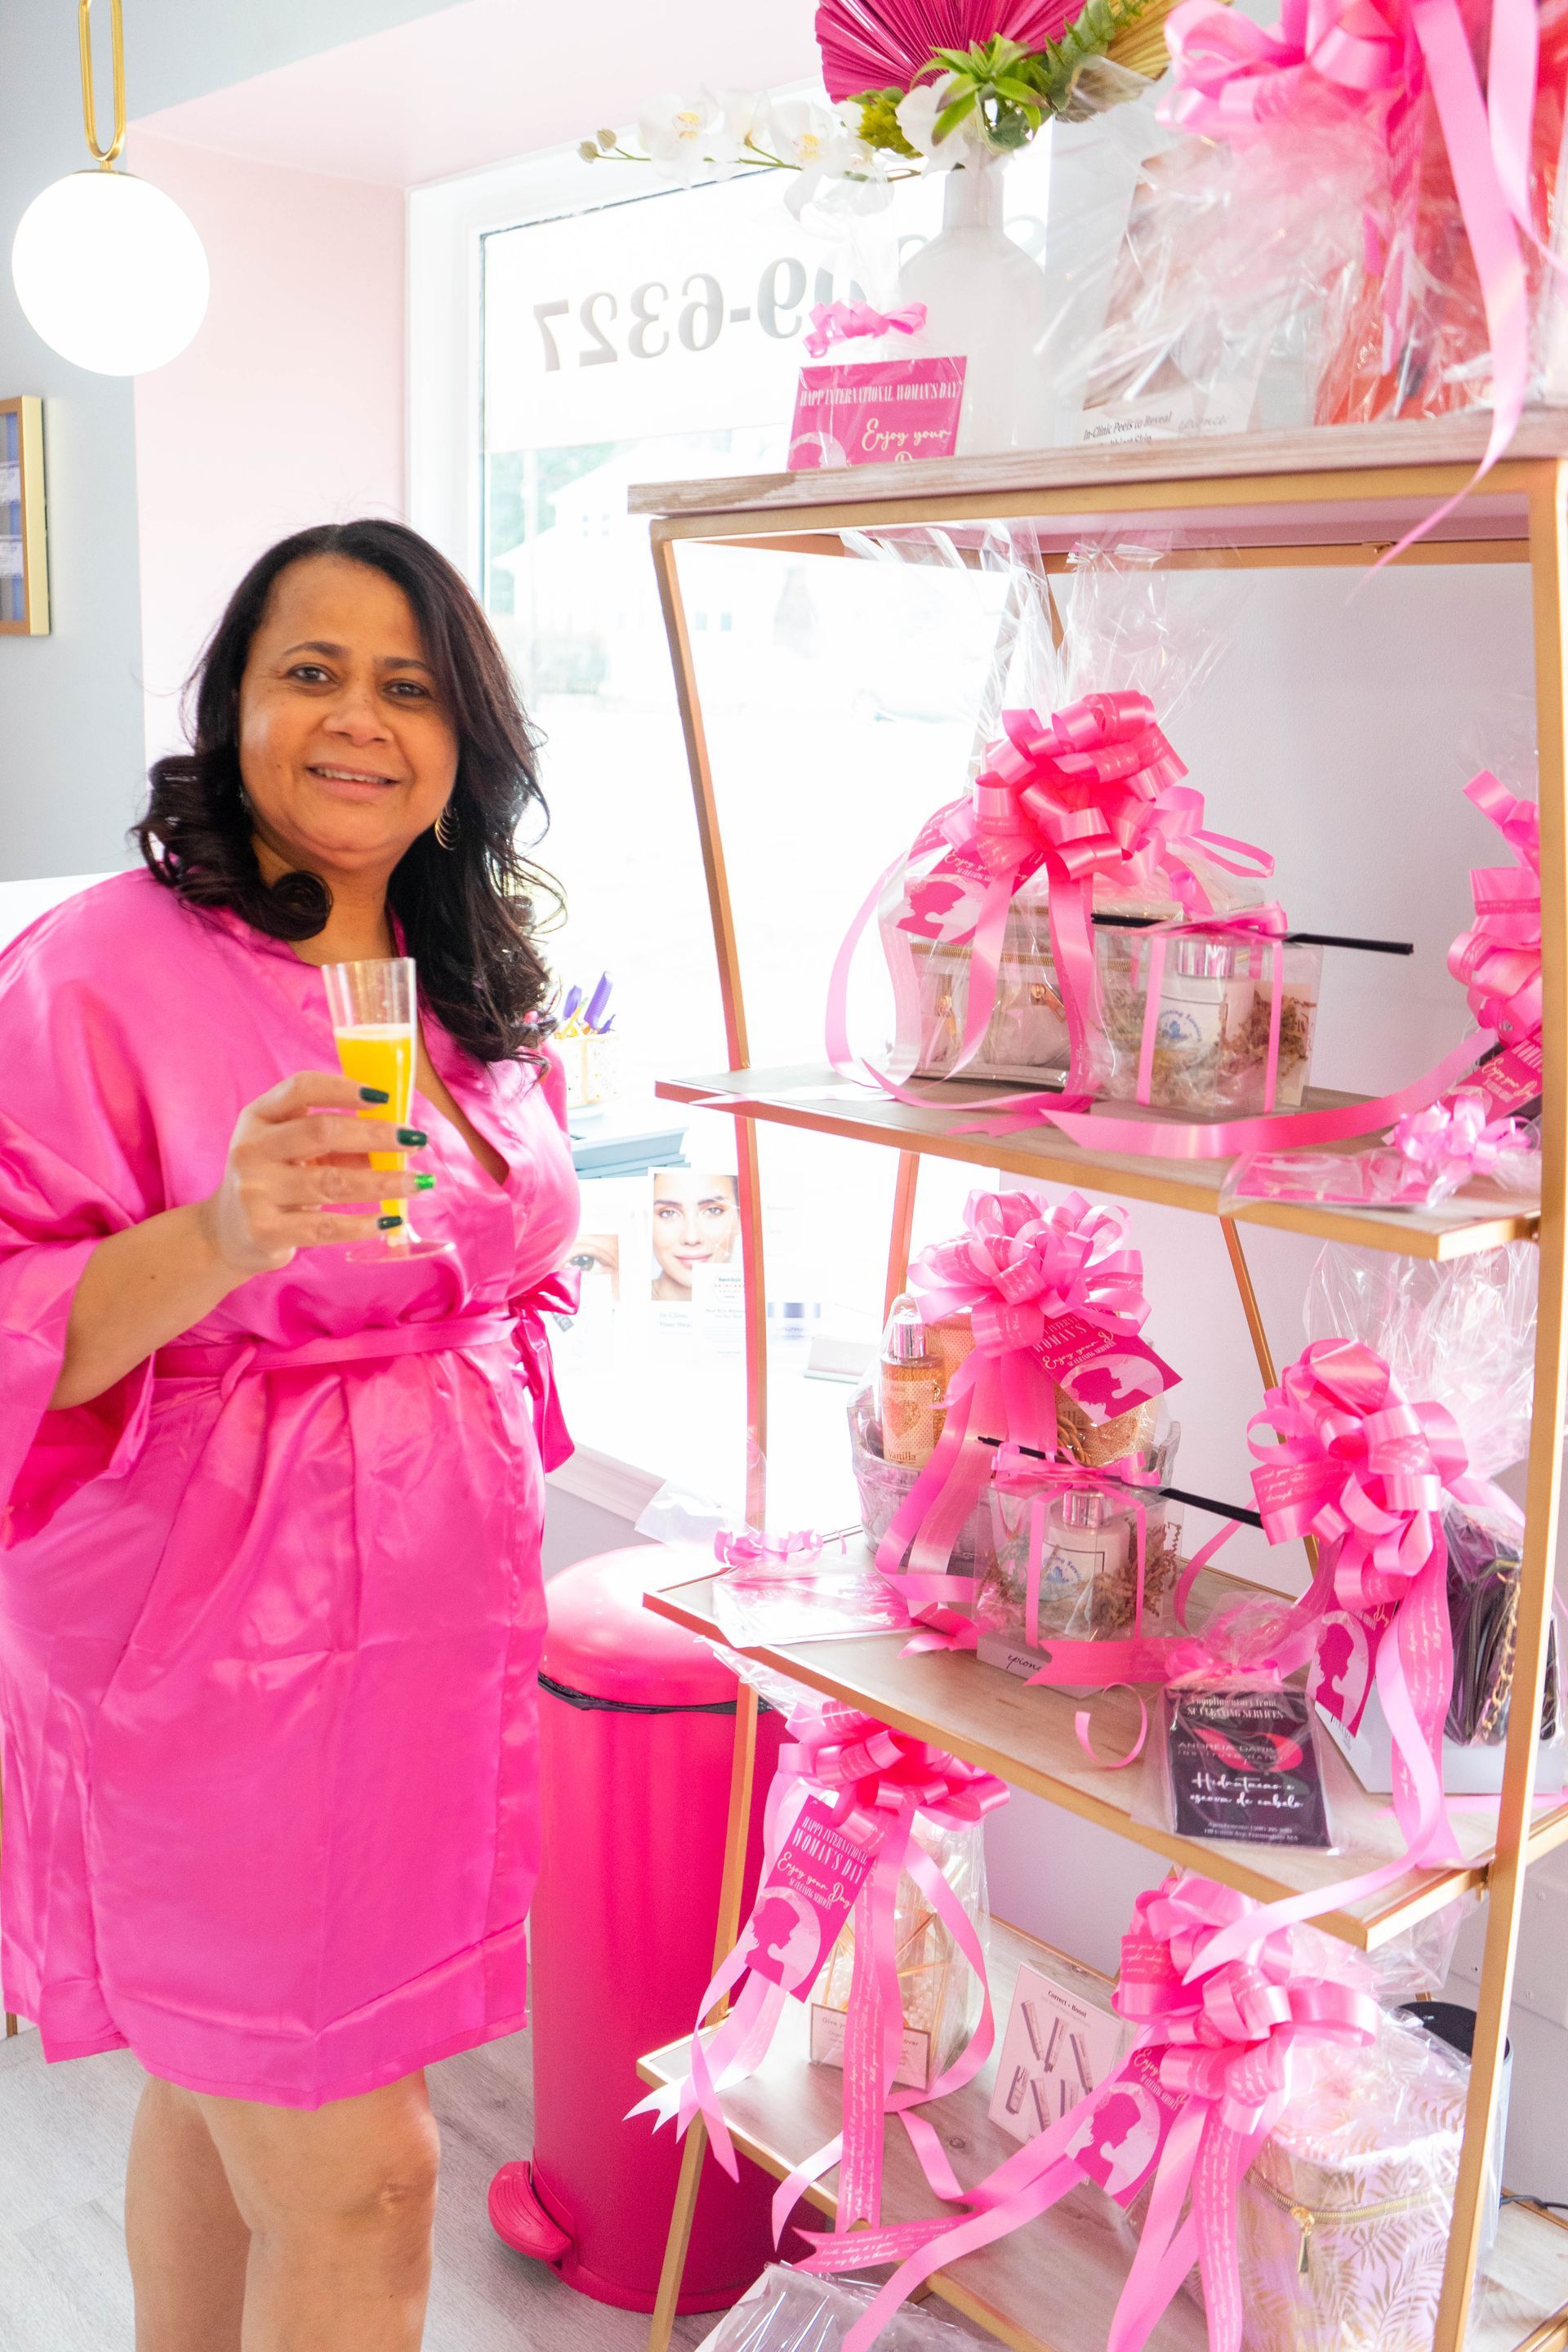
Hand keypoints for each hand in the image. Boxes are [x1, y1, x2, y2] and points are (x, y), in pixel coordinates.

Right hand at [198, 1070, 430, 1276]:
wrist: (228, 1232)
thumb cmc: (275, 1179)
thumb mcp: (295, 1151)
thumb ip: (336, 1141)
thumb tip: (402, 1140)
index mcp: (259, 1116)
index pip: (301, 1088)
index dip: (343, 1088)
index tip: (383, 1097)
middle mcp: (251, 1149)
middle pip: (322, 1132)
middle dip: (376, 1134)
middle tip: (416, 1139)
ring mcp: (255, 1190)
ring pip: (332, 1182)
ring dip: (383, 1182)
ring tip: (418, 1183)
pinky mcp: (265, 1230)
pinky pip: (325, 1227)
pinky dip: (363, 1224)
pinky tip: (389, 1220)